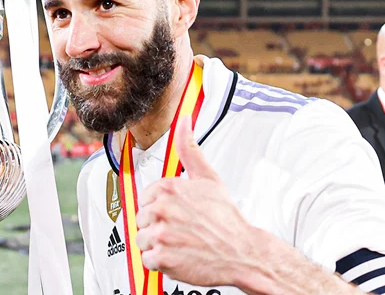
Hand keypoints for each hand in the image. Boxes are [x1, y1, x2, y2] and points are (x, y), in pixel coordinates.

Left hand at [135, 115, 262, 287]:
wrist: (242, 252)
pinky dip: (161, 263)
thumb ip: (189, 149)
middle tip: (182, 229)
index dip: (160, 208)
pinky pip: (147, 260)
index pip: (145, 198)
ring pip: (142, 239)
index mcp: (168, 187)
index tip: (177, 213)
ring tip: (181, 243)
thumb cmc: (225, 218)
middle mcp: (161, 209)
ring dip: (158, 245)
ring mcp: (161, 233)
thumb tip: (184, 121)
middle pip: (141, 219)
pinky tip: (179, 255)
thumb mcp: (208, 178)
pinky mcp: (162, 257)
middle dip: (158, 226)